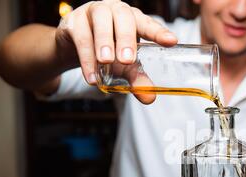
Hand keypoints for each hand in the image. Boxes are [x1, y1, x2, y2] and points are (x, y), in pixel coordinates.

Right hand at [55, 0, 177, 85]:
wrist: (74, 48)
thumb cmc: (108, 52)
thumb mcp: (125, 67)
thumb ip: (138, 80)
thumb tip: (149, 98)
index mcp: (133, 19)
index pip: (148, 24)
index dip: (158, 33)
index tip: (171, 42)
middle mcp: (115, 10)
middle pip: (124, 17)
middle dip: (127, 38)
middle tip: (127, 60)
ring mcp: (93, 12)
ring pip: (101, 21)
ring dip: (104, 42)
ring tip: (106, 62)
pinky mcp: (73, 22)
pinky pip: (80, 36)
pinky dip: (86, 57)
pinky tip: (91, 76)